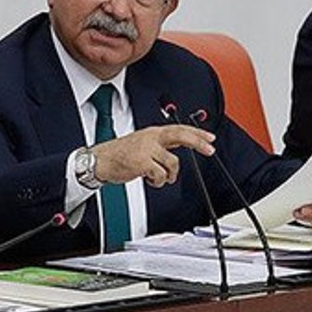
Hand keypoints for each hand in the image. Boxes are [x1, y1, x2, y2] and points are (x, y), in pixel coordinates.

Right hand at [91, 124, 215, 187]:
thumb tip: (177, 148)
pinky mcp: (142, 162)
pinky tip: (150, 180)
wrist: (100, 160)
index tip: (211, 138)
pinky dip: (158, 181)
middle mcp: (151, 138)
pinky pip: (161, 175)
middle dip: (198, 142)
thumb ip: (160, 145)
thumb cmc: (120, 154)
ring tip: (159, 177)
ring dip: (169, 175)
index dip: (197, 133)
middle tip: (210, 150)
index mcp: (153, 133)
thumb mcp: (143, 143)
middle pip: (181, 136)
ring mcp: (147, 149)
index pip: (179, 129)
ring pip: (173, 163)